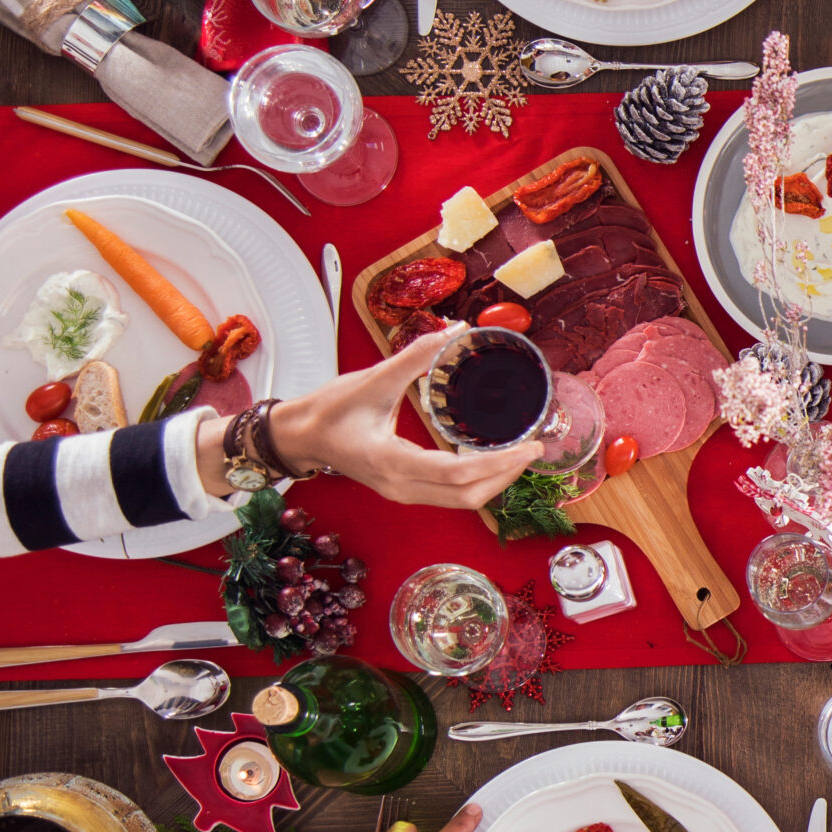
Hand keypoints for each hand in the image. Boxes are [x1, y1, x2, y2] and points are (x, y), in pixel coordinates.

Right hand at [262, 323, 540, 507]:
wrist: (297, 437)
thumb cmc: (327, 410)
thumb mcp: (371, 379)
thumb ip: (415, 356)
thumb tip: (456, 330)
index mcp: (391, 462)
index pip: (456, 474)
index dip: (498, 463)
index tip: (530, 446)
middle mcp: (400, 487)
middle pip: (468, 496)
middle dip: (507, 475)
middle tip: (534, 447)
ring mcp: (403, 493)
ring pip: (462, 501)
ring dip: (495, 481)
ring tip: (520, 453)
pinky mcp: (405, 490)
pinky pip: (451, 496)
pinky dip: (478, 481)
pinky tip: (493, 458)